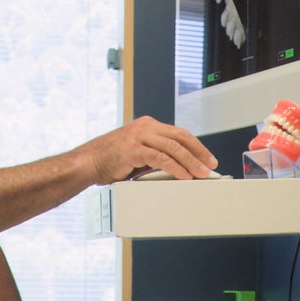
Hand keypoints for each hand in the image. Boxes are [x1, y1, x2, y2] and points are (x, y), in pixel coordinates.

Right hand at [73, 116, 217, 184]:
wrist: (88, 162)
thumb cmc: (111, 160)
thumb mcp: (137, 153)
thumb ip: (155, 154)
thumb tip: (179, 166)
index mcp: (147, 125)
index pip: (178, 133)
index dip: (196, 146)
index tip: (208, 158)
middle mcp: (144, 127)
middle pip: (180, 137)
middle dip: (199, 152)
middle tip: (211, 165)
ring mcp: (139, 136)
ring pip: (173, 147)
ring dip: (191, 161)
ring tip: (202, 173)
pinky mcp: (133, 149)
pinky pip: (160, 158)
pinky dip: (175, 167)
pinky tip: (184, 175)